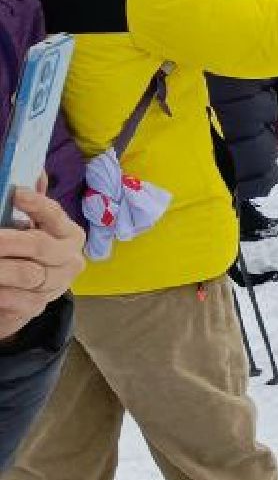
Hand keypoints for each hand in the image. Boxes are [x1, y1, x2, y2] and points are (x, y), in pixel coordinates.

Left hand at [0, 186, 84, 341]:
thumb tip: (36, 172)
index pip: (55, 215)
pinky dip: (0, 292)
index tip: (16, 193)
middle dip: (8, 240)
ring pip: (26, 273)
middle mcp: (69, 259)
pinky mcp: (36, 307)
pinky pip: (15, 299)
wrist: (22, 300)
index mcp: (69, 235)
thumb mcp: (30, 227)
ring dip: (1, 267)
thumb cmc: (24, 255)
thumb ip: (34, 204)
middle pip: (40, 245)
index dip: (36, 204)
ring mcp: (55, 285)